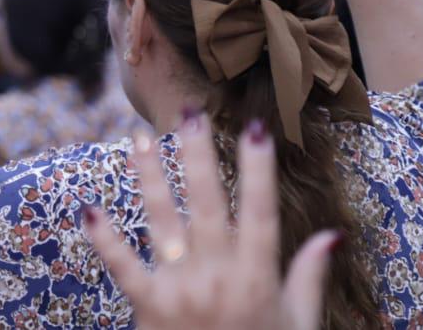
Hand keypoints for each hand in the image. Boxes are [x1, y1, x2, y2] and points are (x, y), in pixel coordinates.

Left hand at [84, 118, 337, 329]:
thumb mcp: (299, 324)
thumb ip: (309, 277)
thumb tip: (332, 236)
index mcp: (258, 278)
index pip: (262, 212)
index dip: (259, 170)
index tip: (256, 129)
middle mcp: (219, 277)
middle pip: (208, 203)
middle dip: (198, 155)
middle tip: (189, 114)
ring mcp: (182, 290)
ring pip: (163, 221)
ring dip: (150, 177)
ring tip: (140, 139)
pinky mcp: (149, 308)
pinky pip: (124, 268)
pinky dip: (106, 241)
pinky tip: (90, 211)